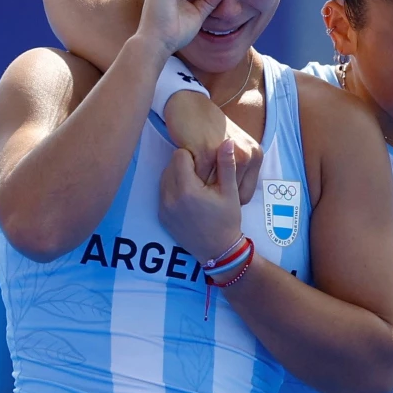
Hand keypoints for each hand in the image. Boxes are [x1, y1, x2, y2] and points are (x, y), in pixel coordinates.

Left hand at [159, 139, 242, 263]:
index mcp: (187, 190)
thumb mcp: (231, 192)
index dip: (193, 155)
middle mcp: (170, 198)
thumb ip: (226, 165)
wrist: (218, 251)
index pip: (179, 155)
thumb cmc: (227, 220)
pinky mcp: (161, 215)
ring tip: (196, 184)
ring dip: (178, 175)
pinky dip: (173, 188)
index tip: (205, 164)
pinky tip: (189, 195)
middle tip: (202, 173)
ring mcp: (163, 208)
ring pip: (165, 176)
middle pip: (170, 164)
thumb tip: (227, 141)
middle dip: (185, 164)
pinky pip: (163, 191)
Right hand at [164, 91, 262, 204]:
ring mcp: (228, 154)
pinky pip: (198, 178)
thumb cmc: (212, 128)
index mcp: (256, 155)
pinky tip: (188, 172)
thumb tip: (236, 197)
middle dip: (215, 195)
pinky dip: (191, 179)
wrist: (191, 106)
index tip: (218, 197)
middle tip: (203, 191)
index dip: (230, 200)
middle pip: (230, 194)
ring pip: (213, 189)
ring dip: (202, 189)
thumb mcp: (235, 147)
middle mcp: (247, 155)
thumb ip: (240, 167)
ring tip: (195, 183)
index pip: (246, 194)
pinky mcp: (207, 152)